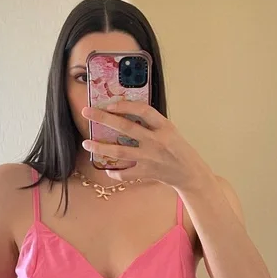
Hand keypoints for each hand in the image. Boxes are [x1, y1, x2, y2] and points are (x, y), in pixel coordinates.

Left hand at [81, 101, 206, 188]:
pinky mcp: (146, 173)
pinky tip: (106, 170)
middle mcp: (156, 141)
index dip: (125, 105)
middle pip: (125, 127)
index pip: (143, 110)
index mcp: (164, 127)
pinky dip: (114, 173)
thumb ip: (152, 123)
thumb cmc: (179, 149)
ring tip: (86, 143)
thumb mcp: (170, 131)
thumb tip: (126, 112)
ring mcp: (150, 158)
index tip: (109, 103)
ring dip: (100, 147)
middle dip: (103, 118)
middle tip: (86, 112)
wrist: (190, 174)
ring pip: (120, 152)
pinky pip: (126, 174)